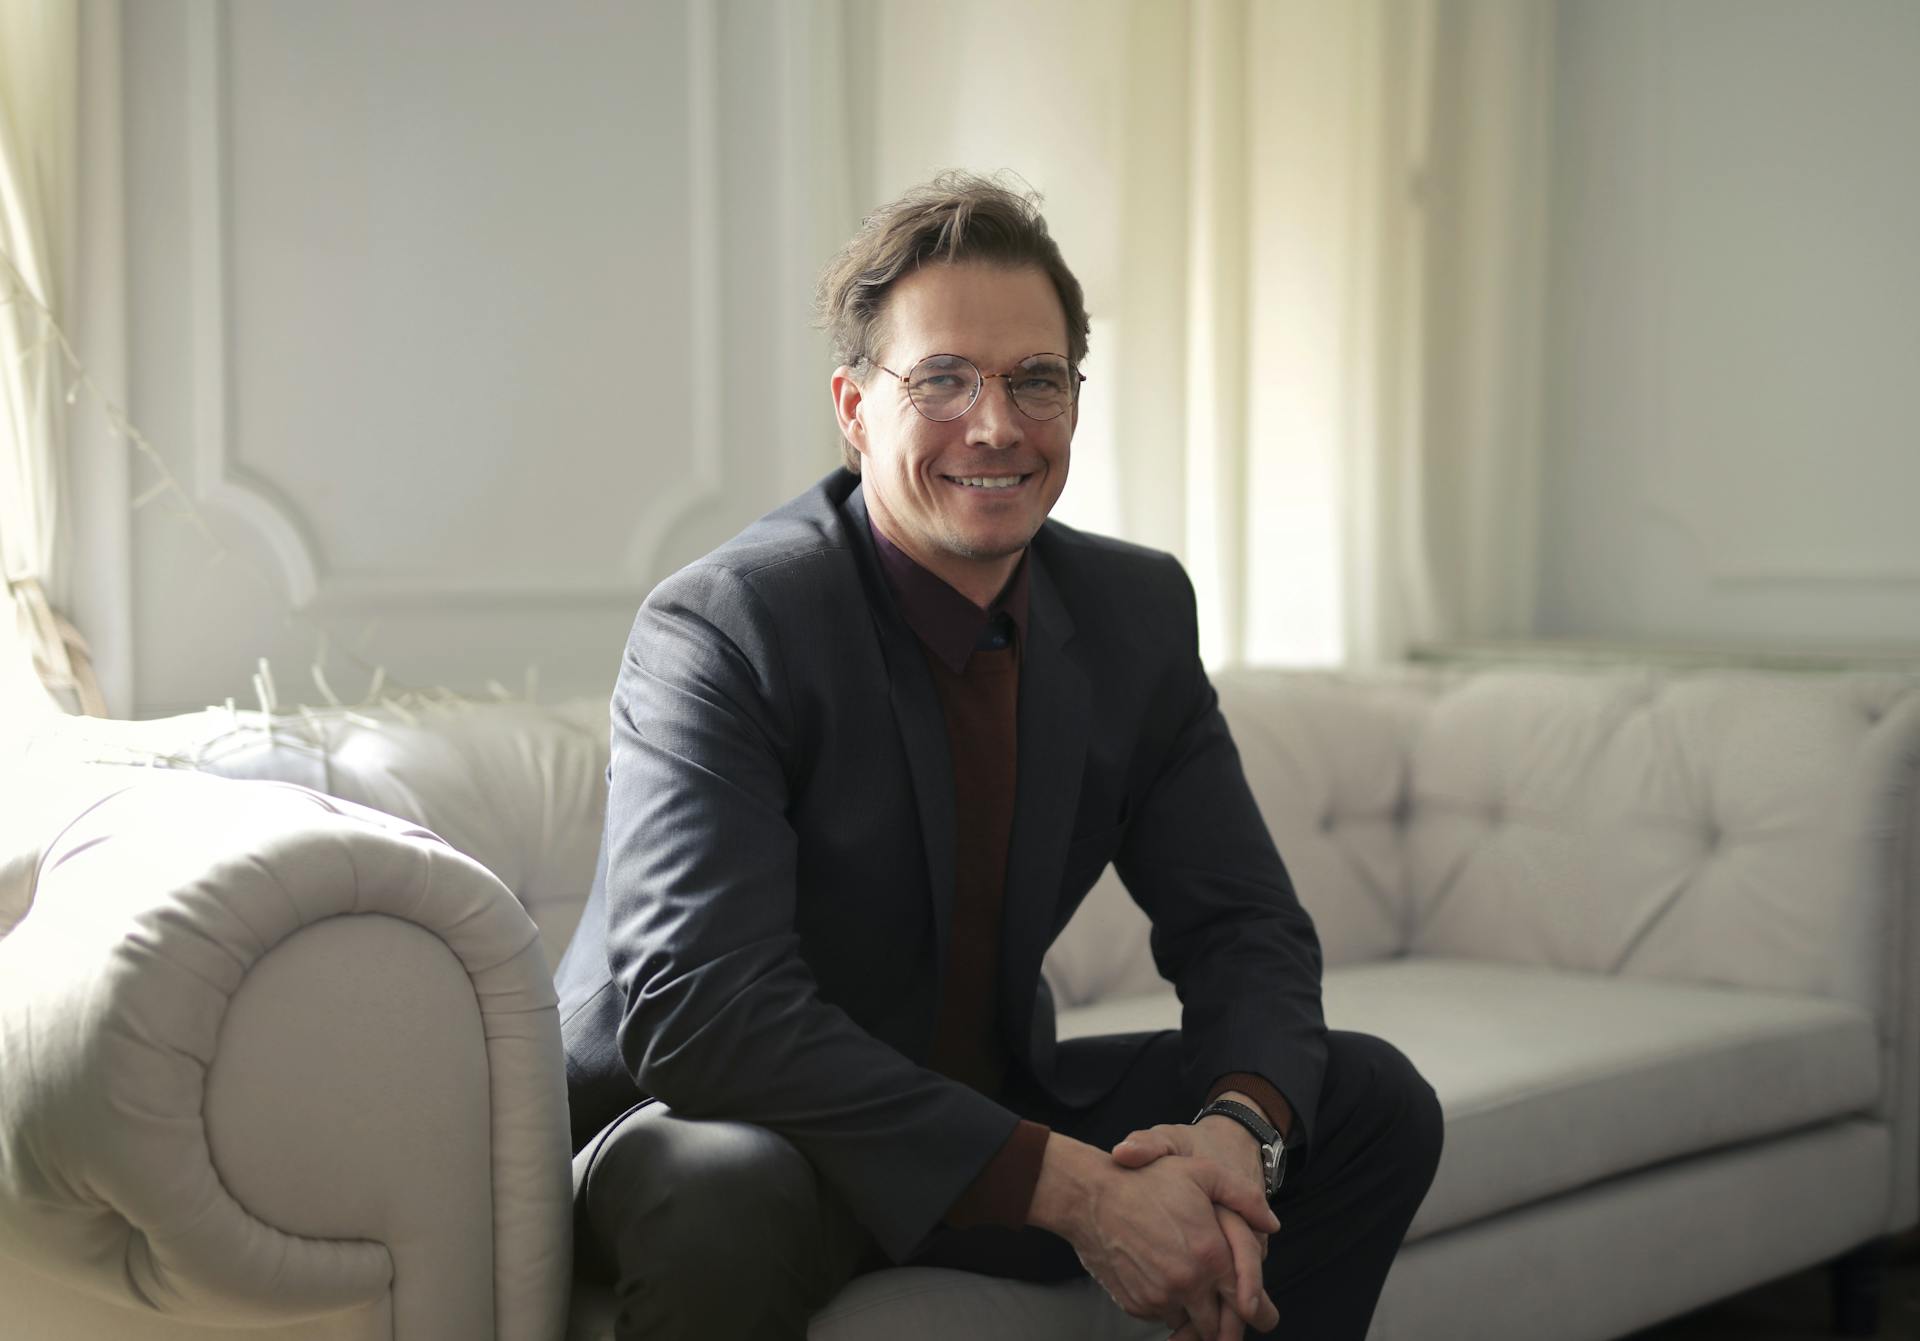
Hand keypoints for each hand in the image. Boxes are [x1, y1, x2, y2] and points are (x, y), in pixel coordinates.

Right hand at [1028, 1136, 1277, 1338]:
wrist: (1089, 1197)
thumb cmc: (1147, 1181)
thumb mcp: (1203, 1173)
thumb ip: (1245, 1197)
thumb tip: (1272, 1225)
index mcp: (1210, 1255)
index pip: (1246, 1302)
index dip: (1260, 1313)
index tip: (1264, 1317)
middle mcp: (1187, 1283)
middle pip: (1219, 1326)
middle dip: (1228, 1326)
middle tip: (1231, 1321)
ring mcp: (1159, 1297)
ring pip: (1190, 1323)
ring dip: (1196, 1315)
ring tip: (1197, 1299)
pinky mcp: (1136, 1304)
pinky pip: (1162, 1316)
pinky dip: (1169, 1306)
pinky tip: (1165, 1282)